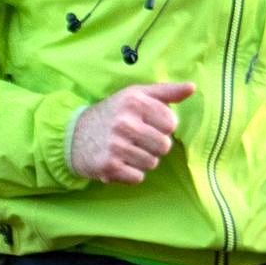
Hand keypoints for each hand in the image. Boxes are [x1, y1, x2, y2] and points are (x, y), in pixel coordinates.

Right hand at [69, 82, 194, 183]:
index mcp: (135, 102)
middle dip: (155, 145)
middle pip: (164, 146)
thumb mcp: (136, 95)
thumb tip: (192, 88)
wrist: (73, 135)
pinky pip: (138, 177)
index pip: (171, 123)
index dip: (163, 127)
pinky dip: (131, 174)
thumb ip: (167, 91)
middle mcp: (125, 122)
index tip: (149, 124)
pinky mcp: (108, 166)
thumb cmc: (113, 113)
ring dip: (144, 160)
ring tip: (128, 150)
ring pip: (152, 163)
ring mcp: (115, 146)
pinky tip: (120, 162)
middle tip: (138, 140)